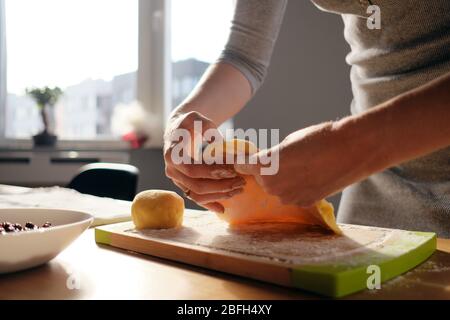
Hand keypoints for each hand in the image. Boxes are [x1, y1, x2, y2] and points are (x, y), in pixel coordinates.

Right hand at [164, 111, 245, 212]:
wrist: (181, 129)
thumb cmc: (191, 122)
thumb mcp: (196, 118)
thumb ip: (205, 127)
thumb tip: (218, 143)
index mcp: (172, 155)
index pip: (192, 170)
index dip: (212, 173)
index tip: (232, 170)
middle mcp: (172, 170)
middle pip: (196, 186)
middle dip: (221, 186)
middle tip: (241, 182)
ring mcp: (177, 180)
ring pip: (197, 195)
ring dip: (219, 195)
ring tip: (238, 190)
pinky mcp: (184, 184)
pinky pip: (196, 198)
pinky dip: (209, 203)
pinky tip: (222, 209)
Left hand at [235, 122, 354, 206]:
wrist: (351, 149)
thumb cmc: (319, 138)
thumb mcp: (288, 142)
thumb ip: (273, 156)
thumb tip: (269, 164)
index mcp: (264, 165)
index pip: (242, 166)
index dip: (244, 162)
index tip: (246, 159)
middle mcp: (271, 184)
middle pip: (261, 179)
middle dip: (268, 171)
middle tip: (287, 159)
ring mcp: (287, 197)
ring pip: (277, 189)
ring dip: (284, 181)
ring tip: (304, 167)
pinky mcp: (303, 203)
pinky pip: (293, 196)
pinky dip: (298, 189)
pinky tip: (313, 177)